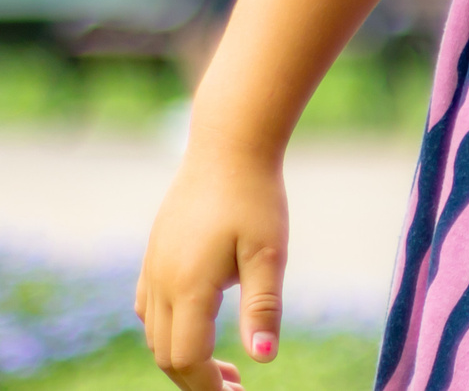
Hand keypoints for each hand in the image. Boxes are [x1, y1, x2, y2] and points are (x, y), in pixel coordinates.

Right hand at [134, 144, 287, 390]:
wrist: (228, 149)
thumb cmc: (256, 199)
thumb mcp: (270, 254)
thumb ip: (263, 308)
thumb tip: (264, 359)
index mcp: (189, 286)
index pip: (186, 358)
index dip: (208, 386)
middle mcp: (161, 282)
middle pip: (167, 354)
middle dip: (197, 380)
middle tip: (236, 387)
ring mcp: (152, 269)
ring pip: (155, 335)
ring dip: (183, 357)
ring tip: (225, 367)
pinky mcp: (154, 256)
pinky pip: (150, 310)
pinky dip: (170, 332)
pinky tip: (199, 327)